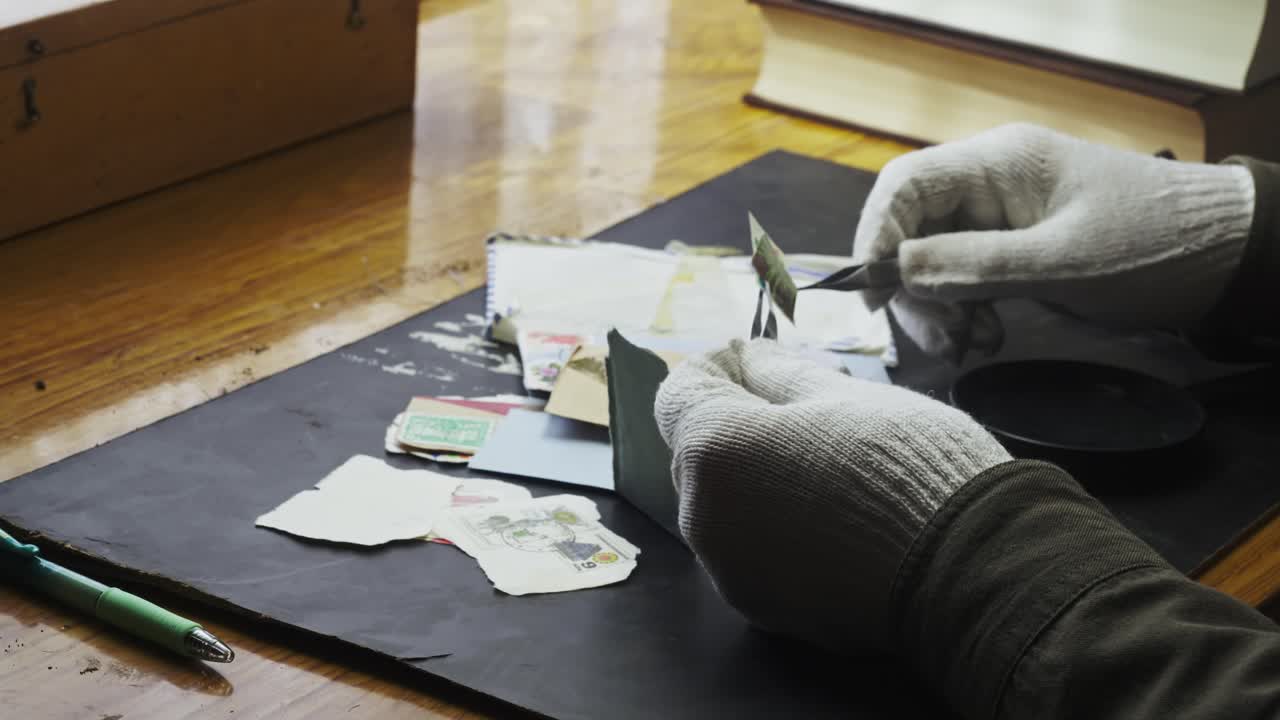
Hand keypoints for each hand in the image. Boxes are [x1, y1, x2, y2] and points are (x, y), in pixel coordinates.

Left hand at [654, 339, 1009, 652]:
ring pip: (721, 505)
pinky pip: (747, 551)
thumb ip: (779, 373)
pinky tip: (829, 523)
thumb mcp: (844, 394)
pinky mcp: (757, 607)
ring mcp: (725, 568)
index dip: (717, 368)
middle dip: (736, 425)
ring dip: (752, 481)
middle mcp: (700, 513)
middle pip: (697, 451)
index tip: (759, 363)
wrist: (966, 568)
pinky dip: (772, 530)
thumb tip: (746, 355)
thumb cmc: (907, 462)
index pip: (680, 392)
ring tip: (824, 473)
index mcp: (714, 449)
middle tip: (805, 416)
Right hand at [853, 123, 1255, 357]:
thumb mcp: (1064, 260)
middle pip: (912, 231)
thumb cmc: (1153, 245)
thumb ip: (977, 264)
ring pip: (933, 262)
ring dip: (939, 309)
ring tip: (972, 345)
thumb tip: (898, 271)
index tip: (875, 294)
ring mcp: (1001, 219)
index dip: (876, 236)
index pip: (904, 186)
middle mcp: (990, 186)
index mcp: (998, 165)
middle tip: (942, 340)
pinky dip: (963, 313)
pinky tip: (985, 338)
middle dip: (914, 289)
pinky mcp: (1014, 251)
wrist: (1225, 256)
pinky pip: (963, 280)